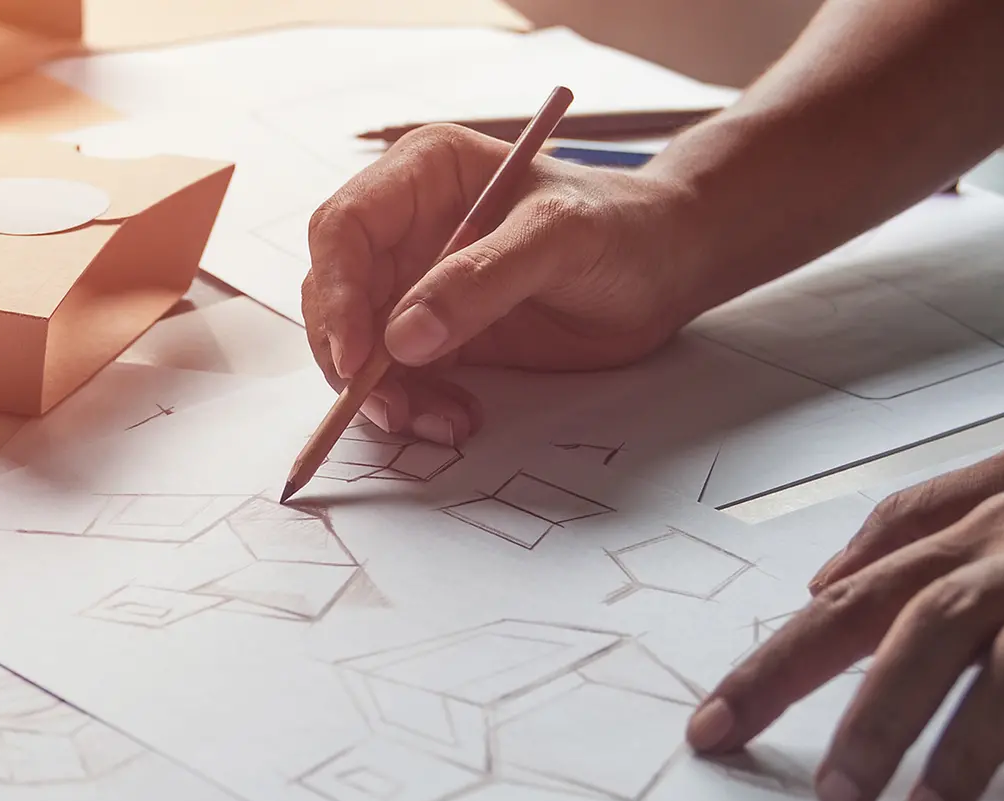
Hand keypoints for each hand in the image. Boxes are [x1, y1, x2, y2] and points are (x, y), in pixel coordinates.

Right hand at [300, 124, 707, 446]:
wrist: (666, 267)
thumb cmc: (621, 226)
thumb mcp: (559, 239)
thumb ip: (481, 281)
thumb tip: (401, 338)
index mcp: (423, 174)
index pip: (343, 229)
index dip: (338, 293)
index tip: (359, 356)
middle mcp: (406, 227)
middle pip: (337, 295)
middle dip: (353, 358)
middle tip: (391, 410)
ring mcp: (417, 282)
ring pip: (359, 345)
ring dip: (384, 393)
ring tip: (440, 423)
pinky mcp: (436, 332)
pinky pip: (397, 376)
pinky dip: (414, 406)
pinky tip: (456, 419)